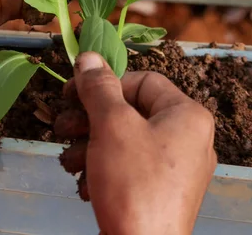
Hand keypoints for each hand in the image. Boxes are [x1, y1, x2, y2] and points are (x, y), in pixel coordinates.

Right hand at [58, 53, 216, 234]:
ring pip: (126, 142)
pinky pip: (132, 168)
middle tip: (61, 128)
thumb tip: (88, 56)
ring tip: (69, 162)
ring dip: (90, 147)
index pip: (142, 81)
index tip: (71, 95)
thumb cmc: (134, 184)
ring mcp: (178, 170)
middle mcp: (190, 139)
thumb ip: (98, 88)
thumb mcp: (112, 126)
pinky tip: (86, 185)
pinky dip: (104, 171)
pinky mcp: (163, 194)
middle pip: (131, 113)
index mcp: (188, 116)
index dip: (104, 85)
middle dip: (90, 120)